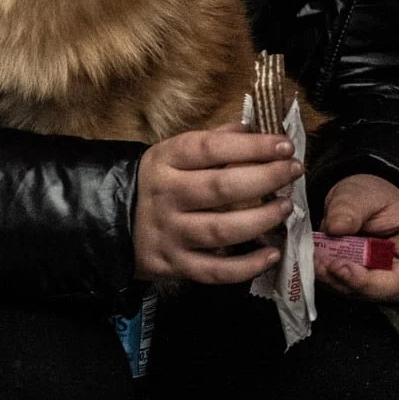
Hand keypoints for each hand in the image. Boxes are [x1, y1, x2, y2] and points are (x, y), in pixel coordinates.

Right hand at [133, 127, 300, 284]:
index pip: (210, 149)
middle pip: (221, 188)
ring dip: (261, 219)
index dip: (251, 146)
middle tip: (294, 172)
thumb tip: (251, 128)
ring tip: (286, 208)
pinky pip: (214, 271)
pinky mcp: (172, 265)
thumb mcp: (170, 154)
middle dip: (266, 178)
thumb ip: (210, 141)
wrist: (105, 220)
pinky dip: (246, 266)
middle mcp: (166, 197)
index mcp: (164, 162)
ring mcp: (169, 233)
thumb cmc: (151, 183)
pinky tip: (272, 254)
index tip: (285, 144)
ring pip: (221, 230)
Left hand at [316, 173, 398, 299]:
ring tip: (319, 262)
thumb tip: (337, 227)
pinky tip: (317, 265)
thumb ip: (351, 207)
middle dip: (367, 282)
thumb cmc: (370, 197)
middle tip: (338, 266)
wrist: (352, 204)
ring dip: (343, 282)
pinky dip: (331, 280)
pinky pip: (350, 290)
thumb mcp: (361, 192)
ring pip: (371, 293)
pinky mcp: (364, 284)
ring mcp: (388, 278)